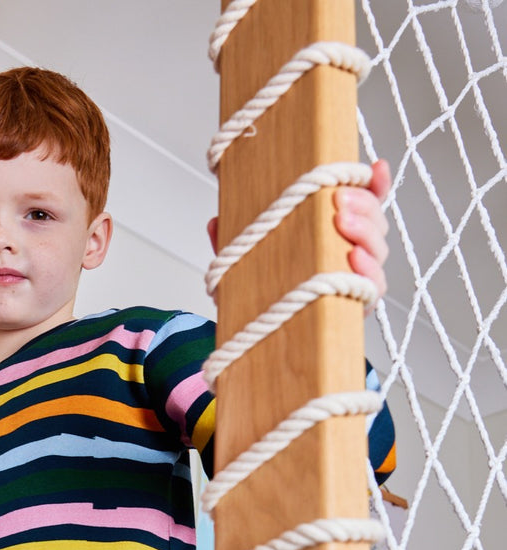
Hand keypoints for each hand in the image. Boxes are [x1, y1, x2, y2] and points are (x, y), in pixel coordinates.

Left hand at [206, 159, 391, 302]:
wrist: (267, 337)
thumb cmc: (267, 291)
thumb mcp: (250, 260)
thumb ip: (236, 241)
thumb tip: (215, 222)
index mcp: (334, 231)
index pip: (365, 202)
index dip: (375, 183)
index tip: (375, 167)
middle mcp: (353, 252)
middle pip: (375, 221)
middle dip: (363, 205)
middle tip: (339, 198)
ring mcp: (357, 278)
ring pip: (378, 250)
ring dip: (365, 232)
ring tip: (342, 222)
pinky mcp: (357, 306)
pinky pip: (372, 286)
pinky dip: (368, 271)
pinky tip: (354, 259)